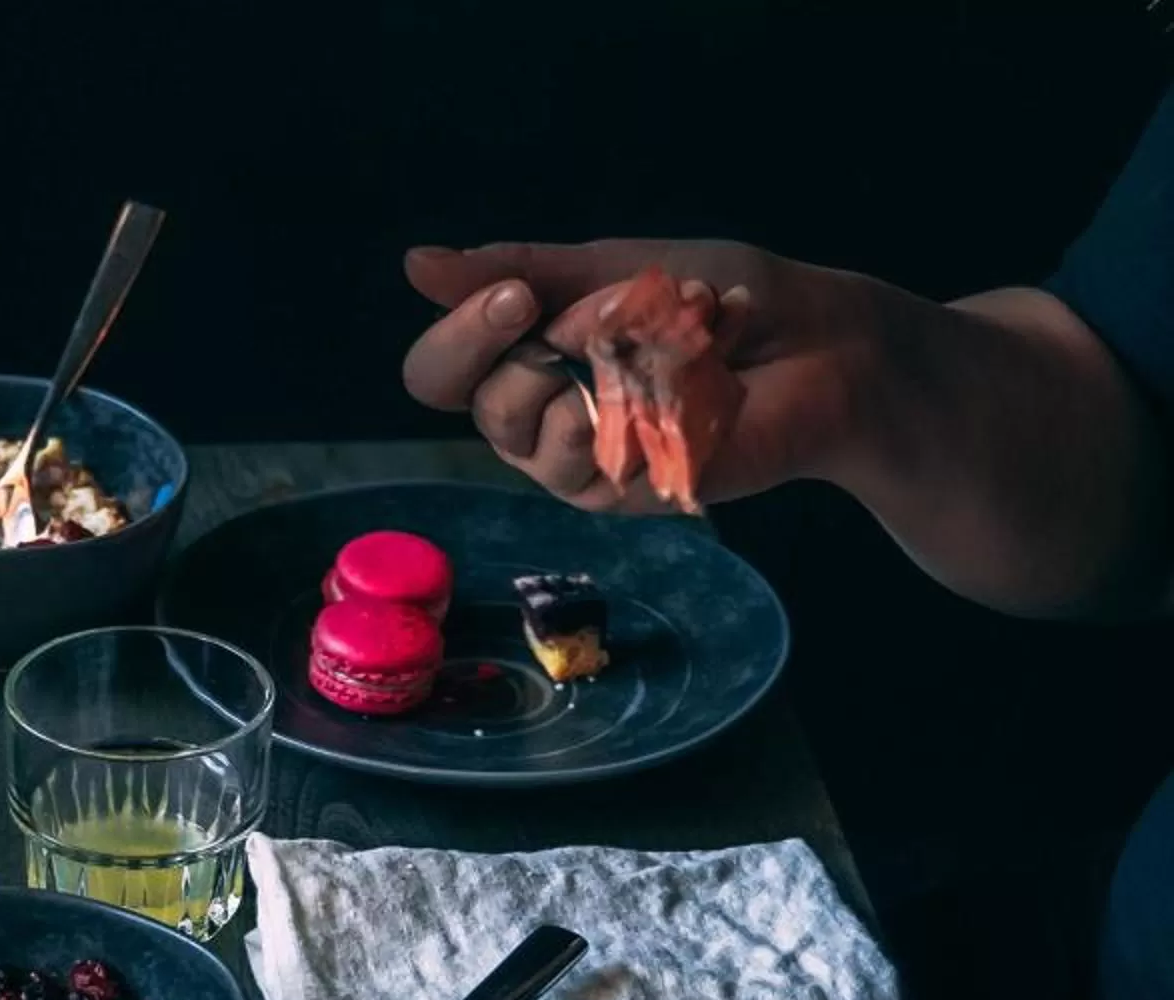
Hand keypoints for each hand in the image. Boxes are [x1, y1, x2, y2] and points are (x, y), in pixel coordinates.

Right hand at [401, 240, 879, 511]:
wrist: (823, 342)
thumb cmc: (719, 301)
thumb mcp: (614, 266)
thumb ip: (521, 271)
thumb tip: (416, 264)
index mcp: (520, 365)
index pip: (439, 374)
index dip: (462, 337)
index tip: (519, 296)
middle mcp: (537, 426)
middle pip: (487, 408)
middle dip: (561, 343)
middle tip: (629, 312)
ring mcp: (581, 469)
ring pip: (546, 437)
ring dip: (619, 369)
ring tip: (684, 338)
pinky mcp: (632, 495)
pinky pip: (611, 453)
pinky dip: (661, 401)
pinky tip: (706, 379)